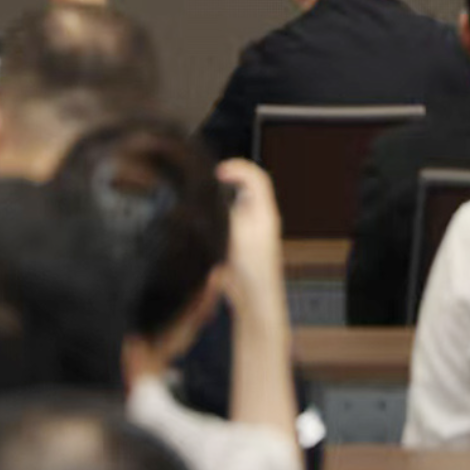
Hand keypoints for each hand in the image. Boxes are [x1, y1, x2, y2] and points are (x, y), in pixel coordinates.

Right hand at [216, 159, 285, 309]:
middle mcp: (262, 219)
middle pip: (248, 188)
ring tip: (204, 200)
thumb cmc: (251, 271)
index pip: (257, 177)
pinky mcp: (243, 244)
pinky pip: (231, 220)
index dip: (238, 168)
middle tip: (208, 182)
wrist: (254, 301)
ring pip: (238, 204)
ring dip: (222, 198)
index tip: (217, 172)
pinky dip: (219, 215)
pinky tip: (205, 224)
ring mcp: (254, 232)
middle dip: (228, 181)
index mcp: (265, 212)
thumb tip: (210, 195)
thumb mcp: (234, 234)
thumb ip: (223, 212)